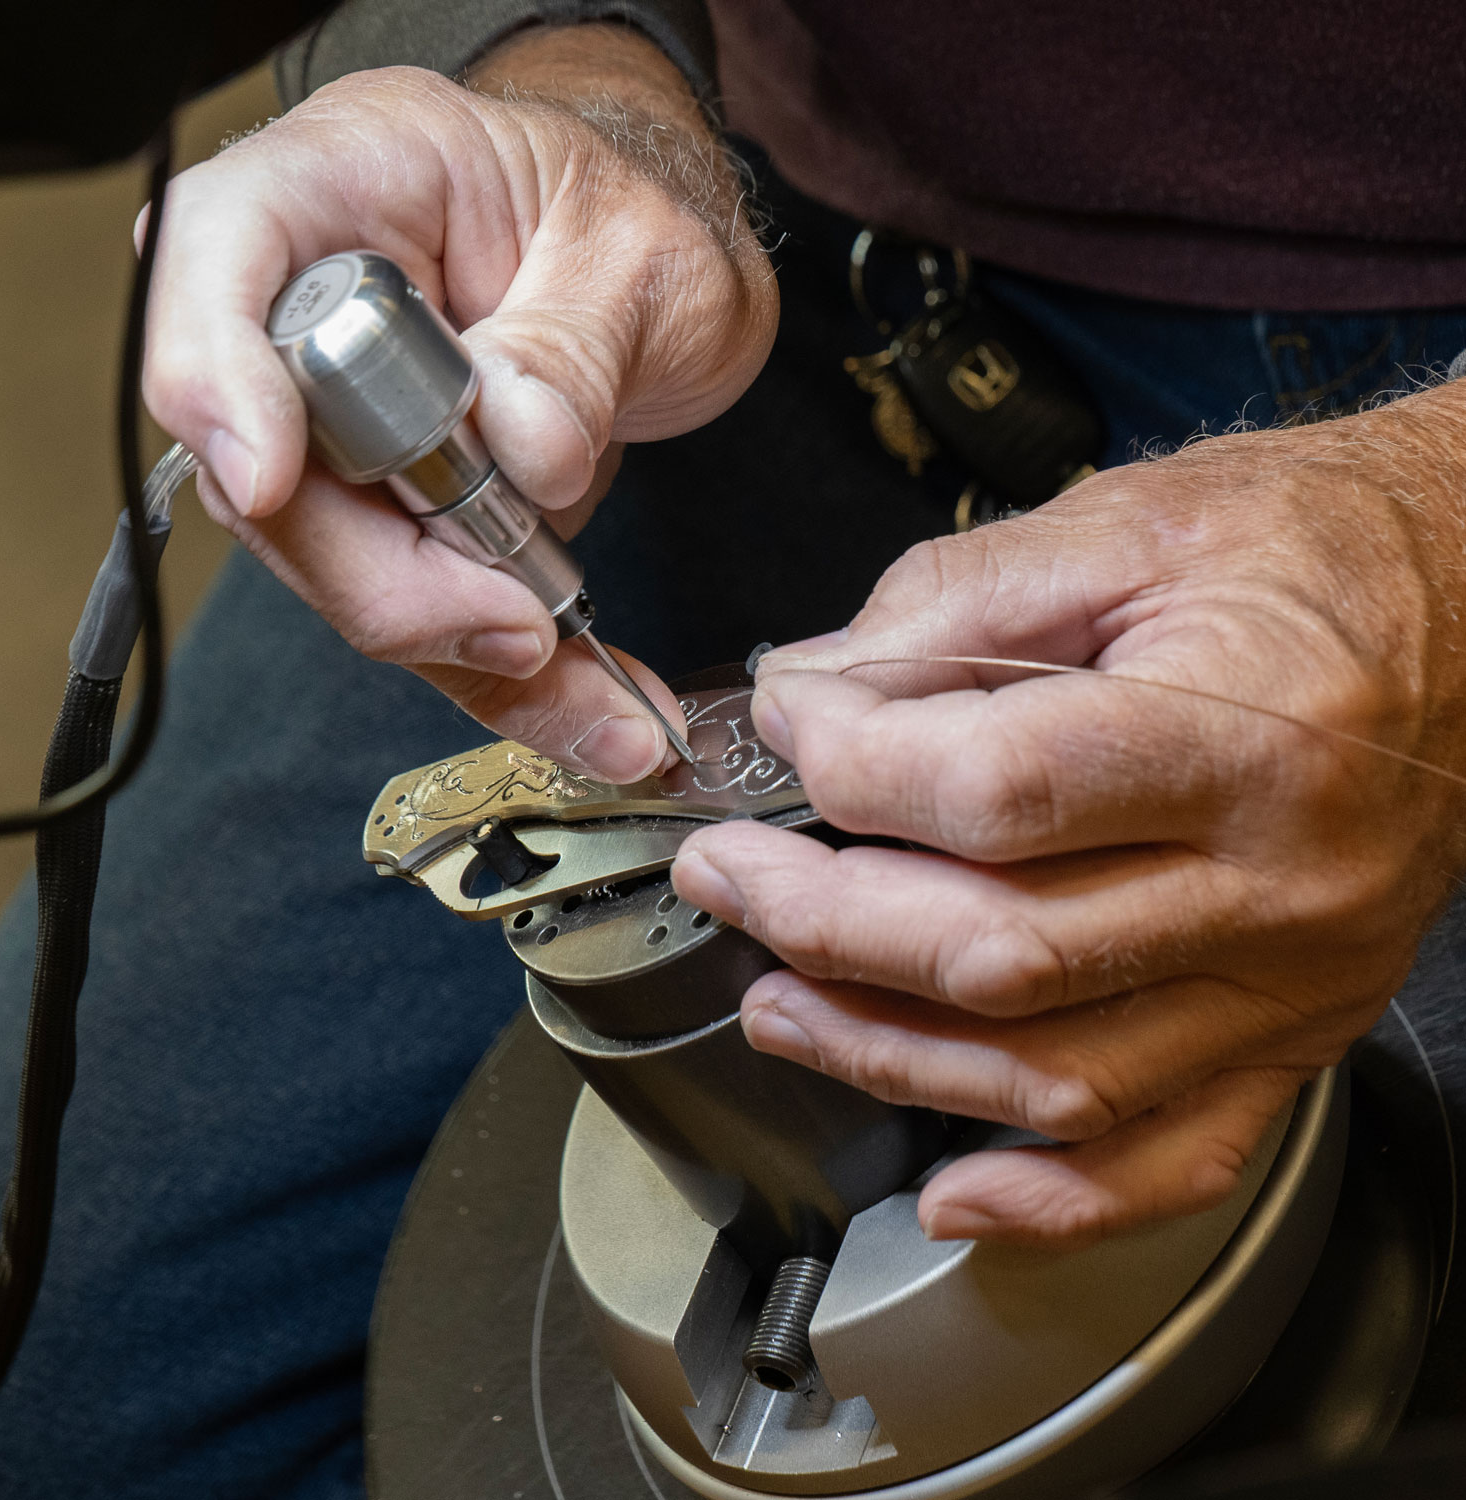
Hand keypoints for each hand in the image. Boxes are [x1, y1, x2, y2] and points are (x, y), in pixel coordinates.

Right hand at [140, 27, 775, 780]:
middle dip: (394, 575)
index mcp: (341, 186)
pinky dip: (507, 679)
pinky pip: (424, 618)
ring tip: (604, 704)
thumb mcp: (640, 256)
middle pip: (270, 478)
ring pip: (343, 577)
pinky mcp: (394, 520)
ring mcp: (340, 431)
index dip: (224, 381)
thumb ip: (572, 347)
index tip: (270, 476)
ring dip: (469, 651)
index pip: (215, 267)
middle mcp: (308, 315)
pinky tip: (594, 714)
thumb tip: (524, 451)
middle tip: (522, 625)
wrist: (654, 259)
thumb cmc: (634, 211)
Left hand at [673, 382, 1465, 1244]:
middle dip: (822, 922)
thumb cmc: (1302, 552)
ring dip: (887, 1056)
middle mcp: (1280, 881)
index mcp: (1246, 730)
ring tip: (778, 1006)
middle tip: (727, 880)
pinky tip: (952, 1191)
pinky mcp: (1294, 1032)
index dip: (849, 767)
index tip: (787, 728)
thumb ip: (952, 600)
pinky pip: (1175, 1159)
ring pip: (1056, 1075)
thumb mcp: (1125, 522)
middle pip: (1002, 951)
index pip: (996, 791)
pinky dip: (1053, 1198)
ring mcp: (1292, 979)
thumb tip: (813, 689)